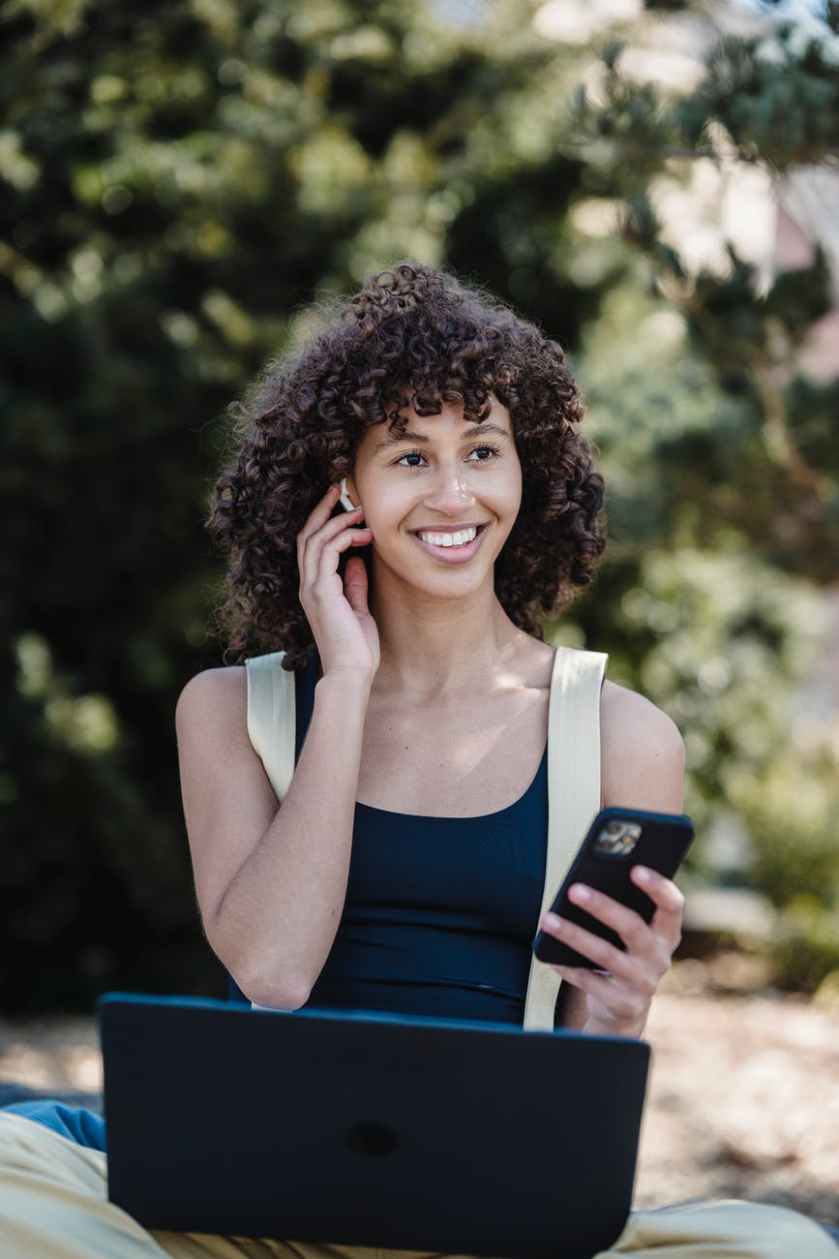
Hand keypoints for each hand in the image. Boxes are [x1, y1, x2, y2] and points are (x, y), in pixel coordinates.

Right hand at [297, 482, 380, 680]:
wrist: (351, 673)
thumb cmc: (357, 649)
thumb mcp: (358, 610)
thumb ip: (354, 585)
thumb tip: (358, 561)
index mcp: (314, 590)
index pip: (311, 546)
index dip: (322, 522)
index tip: (342, 505)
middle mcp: (308, 586)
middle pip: (306, 535)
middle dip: (322, 509)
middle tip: (339, 489)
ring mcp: (311, 588)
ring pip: (314, 539)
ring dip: (337, 520)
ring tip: (359, 510)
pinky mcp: (321, 592)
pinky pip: (327, 551)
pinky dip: (344, 537)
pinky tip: (363, 534)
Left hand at [538, 866, 683, 1038]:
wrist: (624, 1008)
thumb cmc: (624, 955)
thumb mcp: (631, 935)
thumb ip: (623, 911)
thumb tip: (585, 885)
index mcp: (667, 933)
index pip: (672, 906)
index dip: (657, 887)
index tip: (635, 869)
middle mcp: (660, 958)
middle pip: (632, 927)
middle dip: (602, 906)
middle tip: (573, 889)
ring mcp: (643, 983)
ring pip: (605, 954)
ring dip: (574, 934)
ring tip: (548, 919)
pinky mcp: (624, 1004)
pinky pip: (590, 982)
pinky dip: (567, 966)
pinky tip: (548, 953)